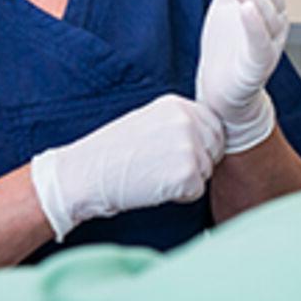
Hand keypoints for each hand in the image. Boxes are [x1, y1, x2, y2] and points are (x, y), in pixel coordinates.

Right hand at [30, 94, 224, 241]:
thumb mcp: (149, 121)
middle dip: (198, 162)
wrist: (84, 174)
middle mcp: (188, 120)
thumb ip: (179, 123)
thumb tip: (209, 136)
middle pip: (215, 147)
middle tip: (164, 168)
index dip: (202, 145)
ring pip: (207, 170)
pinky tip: (155, 188)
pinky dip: (180, 196)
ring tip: (155, 175)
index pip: (214, 125)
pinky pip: (197, 190)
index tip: (178, 154)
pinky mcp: (187, 172)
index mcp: (178, 104)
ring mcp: (189, 145)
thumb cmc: (113, 152)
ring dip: (188, 179)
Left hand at [197, 0, 287, 153]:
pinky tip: (245, 8)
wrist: (219, 89)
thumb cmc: (226, 47)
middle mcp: (276, 22)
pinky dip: (254, 23)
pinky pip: (261, 41)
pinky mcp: (259, 63)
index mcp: (269, 5)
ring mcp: (270, 43)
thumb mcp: (227, 2)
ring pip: (269, 12)